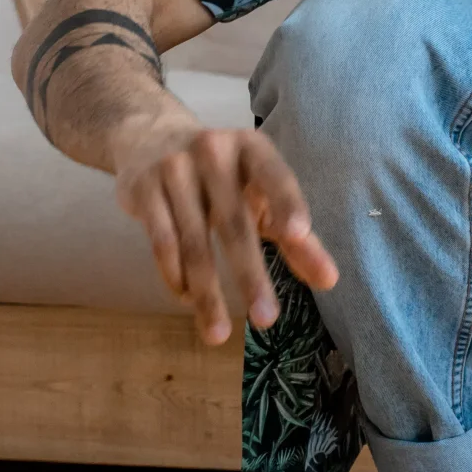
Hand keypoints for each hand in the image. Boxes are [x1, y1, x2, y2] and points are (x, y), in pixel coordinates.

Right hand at [111, 121, 338, 344]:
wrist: (151, 136)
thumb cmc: (223, 175)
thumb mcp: (260, 194)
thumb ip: (295, 237)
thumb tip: (329, 281)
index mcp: (252, 149)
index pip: (275, 176)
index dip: (287, 203)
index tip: (299, 235)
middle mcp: (212, 151)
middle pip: (233, 223)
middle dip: (250, 275)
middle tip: (267, 320)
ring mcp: (173, 168)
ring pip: (193, 242)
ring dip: (207, 293)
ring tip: (219, 334)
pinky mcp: (142, 188)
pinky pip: (161, 241)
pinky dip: (176, 277)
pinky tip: (189, 301)